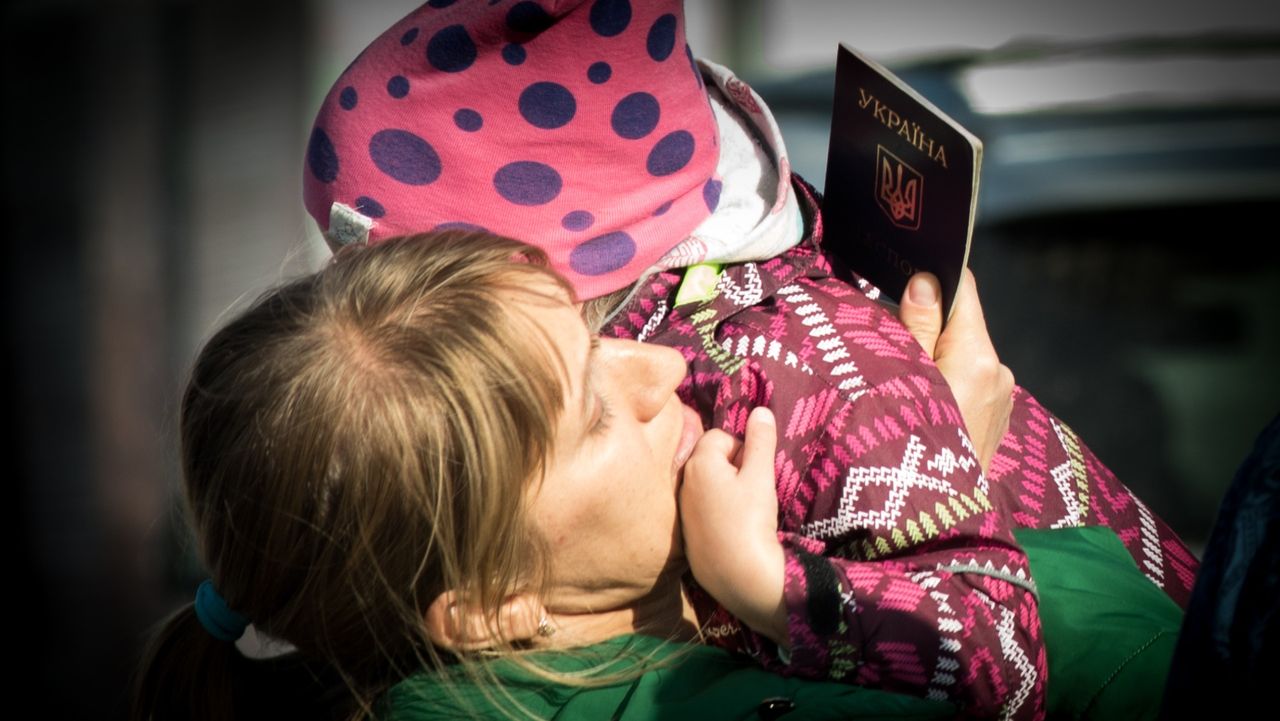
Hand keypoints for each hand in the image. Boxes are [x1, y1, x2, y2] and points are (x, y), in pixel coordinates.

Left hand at [679, 407, 788, 647]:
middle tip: (752, 491)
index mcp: (698, 463)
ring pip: (707, 486)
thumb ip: (760, 440)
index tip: (755, 471)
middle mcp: (683, 483)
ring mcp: (682, 511)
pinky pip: (703, 511)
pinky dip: (717, 514)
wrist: (741, 577)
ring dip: (726, 491)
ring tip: (745, 512)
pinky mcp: (687, 535)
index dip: (743, 450)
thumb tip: (760, 410)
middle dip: (733, 468)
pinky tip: (733, 531)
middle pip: (711, 460)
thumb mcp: (761, 476)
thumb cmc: (751, 520)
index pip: (720, 437)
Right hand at [898, 269, 1013, 473]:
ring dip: (936, 359)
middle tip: (886, 348)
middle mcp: (999, 372)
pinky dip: (948, 386)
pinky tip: (926, 408)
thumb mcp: (902, 380)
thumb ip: (918, 327)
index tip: (900, 282)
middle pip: (959, 326)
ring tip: (903, 386)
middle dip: (926, 328)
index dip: (932, 281)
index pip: (963, 291)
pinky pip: (970, 385)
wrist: (933, 519)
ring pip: (963, 357)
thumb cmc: (909, 448)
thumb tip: (927, 280)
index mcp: (978, 356)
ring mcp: (1003, 399)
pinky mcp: (998, 421)